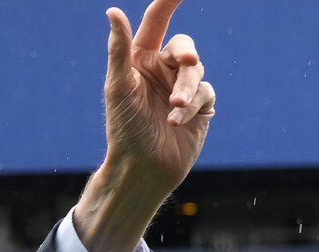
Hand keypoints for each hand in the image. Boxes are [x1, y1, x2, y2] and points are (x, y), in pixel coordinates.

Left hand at [106, 1, 212, 189]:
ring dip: (186, 90)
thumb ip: (118, 49)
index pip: (157, 21)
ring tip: (174, 110)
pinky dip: (192, 108)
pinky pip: (206, 93)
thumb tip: (113, 11)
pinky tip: (176, 123)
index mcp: (140, 59)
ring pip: (196, 72)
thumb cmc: (124, 128)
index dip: (169, 1)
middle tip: (186, 63)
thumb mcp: (118, 87)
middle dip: (186, 55)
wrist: (142, 168)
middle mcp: (162, 70)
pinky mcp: (200, 106)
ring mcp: (182, 87)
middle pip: (184, 47)